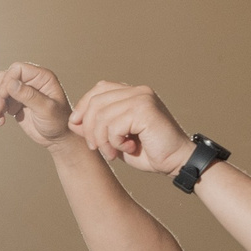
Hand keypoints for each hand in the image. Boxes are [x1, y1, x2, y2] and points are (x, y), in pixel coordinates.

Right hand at [0, 62, 75, 147]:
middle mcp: (30, 81)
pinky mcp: (14, 103)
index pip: (16, 69)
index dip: (7, 81)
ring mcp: (21, 92)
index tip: (4, 97)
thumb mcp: (46, 110)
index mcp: (41, 77)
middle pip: (3, 77)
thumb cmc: (58, 123)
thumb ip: (29, 96)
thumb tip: (11, 84)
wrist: (57, 139)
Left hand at [66, 82, 195, 175]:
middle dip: (90, 128)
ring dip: (103, 140)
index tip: (77, 127)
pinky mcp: (145, 109)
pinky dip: (115, 142)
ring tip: (113, 153)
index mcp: (132, 93)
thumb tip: (74, 121)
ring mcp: (142, 98)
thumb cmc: (148, 152)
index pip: (99, 89)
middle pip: (96, 101)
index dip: (83, 107)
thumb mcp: (115, 139)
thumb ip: (97, 127)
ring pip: (102, 115)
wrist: (176, 161)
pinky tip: (128, 148)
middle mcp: (138, 91)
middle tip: (96, 148)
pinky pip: (114, 125)